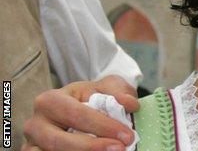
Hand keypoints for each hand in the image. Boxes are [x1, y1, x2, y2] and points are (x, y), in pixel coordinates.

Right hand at [22, 76, 138, 150]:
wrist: (80, 107)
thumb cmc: (93, 97)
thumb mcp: (106, 87)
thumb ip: (118, 92)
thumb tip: (130, 104)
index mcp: (50, 100)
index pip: (76, 114)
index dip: (102, 126)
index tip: (127, 135)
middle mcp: (35, 123)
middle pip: (58, 141)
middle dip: (91, 147)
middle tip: (119, 148)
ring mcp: (32, 144)